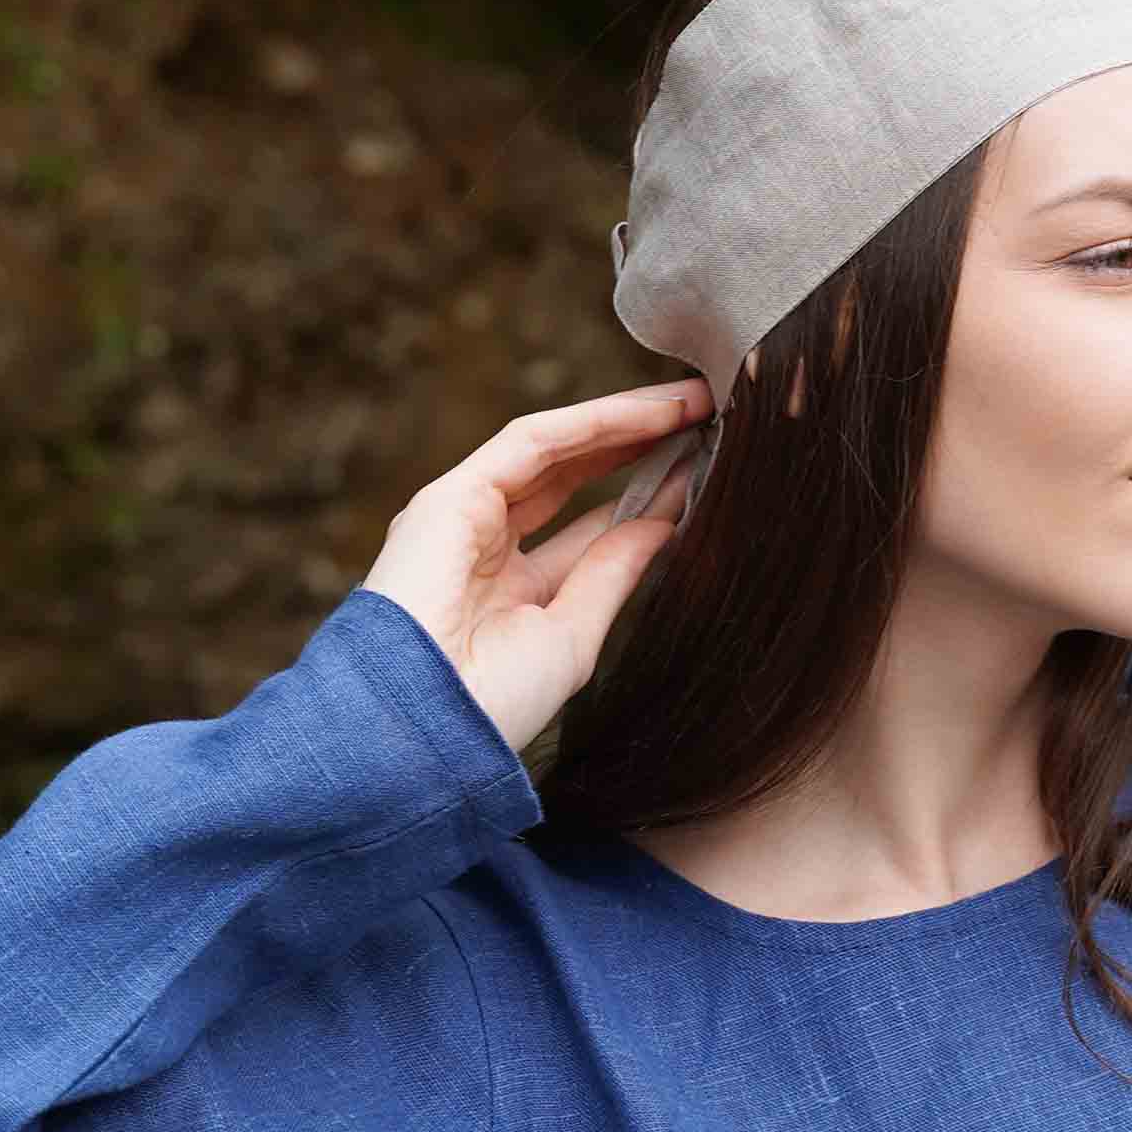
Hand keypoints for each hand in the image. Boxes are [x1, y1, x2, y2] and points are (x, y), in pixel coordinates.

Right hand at [359, 379, 710, 755]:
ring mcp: (463, 515)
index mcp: (510, 588)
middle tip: (706, 416)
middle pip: (572, 475)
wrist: (426, 729)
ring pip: (555, 448)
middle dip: (637, 443)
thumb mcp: (572, 635)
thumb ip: (613, 573)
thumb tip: (664, 523)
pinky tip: (651, 414)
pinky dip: (592, 423)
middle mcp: (484, 543)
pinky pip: (532, 442)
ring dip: (623, 421)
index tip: (704, 471)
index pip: (588, 525)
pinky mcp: (451, 495)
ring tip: (691, 403)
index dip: (644, 495)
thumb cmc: (491, 704)